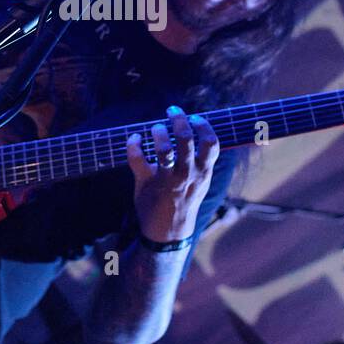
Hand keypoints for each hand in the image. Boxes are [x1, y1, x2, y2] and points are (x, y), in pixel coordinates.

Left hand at [126, 106, 219, 243]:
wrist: (169, 233)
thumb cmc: (184, 201)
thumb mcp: (201, 182)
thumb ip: (201, 161)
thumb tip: (198, 132)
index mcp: (203, 172)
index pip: (211, 143)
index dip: (203, 125)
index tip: (194, 117)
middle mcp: (186, 174)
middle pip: (186, 139)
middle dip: (178, 119)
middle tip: (171, 111)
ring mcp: (166, 180)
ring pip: (163, 149)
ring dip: (158, 132)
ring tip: (155, 128)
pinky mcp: (146, 184)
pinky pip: (137, 159)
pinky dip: (133, 144)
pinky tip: (134, 139)